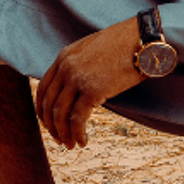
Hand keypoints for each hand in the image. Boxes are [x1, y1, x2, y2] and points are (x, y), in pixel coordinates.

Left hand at [34, 17, 145, 147]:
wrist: (141, 39)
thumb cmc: (123, 44)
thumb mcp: (92, 50)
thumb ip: (79, 65)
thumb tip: (78, 85)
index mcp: (63, 57)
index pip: (43, 88)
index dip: (42, 110)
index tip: (48, 122)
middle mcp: (65, 68)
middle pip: (49, 104)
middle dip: (51, 125)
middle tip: (59, 139)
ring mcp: (77, 79)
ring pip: (60, 115)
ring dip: (63, 134)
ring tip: (70, 144)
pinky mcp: (92, 91)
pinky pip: (77, 119)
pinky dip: (77, 134)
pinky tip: (82, 141)